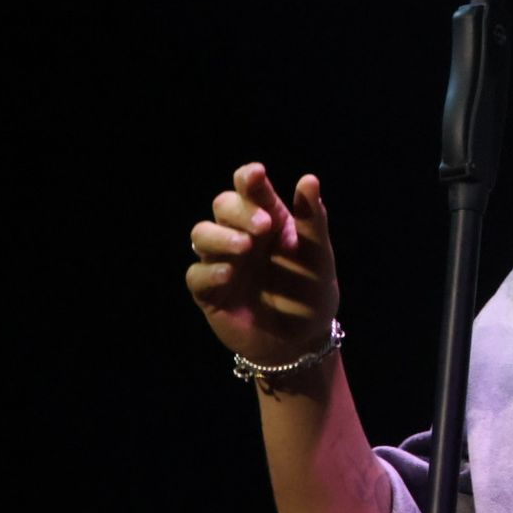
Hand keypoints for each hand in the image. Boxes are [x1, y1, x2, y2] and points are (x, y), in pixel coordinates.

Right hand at [186, 163, 338, 365]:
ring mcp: (223, 262)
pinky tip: (228, 274)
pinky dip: (210, 271)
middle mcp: (241, 234)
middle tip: (265, 226)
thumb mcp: (317, 254)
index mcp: (268, 218)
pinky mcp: (210, 292)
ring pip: (201, 234)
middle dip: (239, 211)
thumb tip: (309, 178)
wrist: (303, 338)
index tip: (256, 174)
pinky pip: (195, 275)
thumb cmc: (311, 288)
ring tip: (245, 247)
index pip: (249, 188)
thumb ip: (312, 218)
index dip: (248, 178)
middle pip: (222, 205)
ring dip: (220, 236)